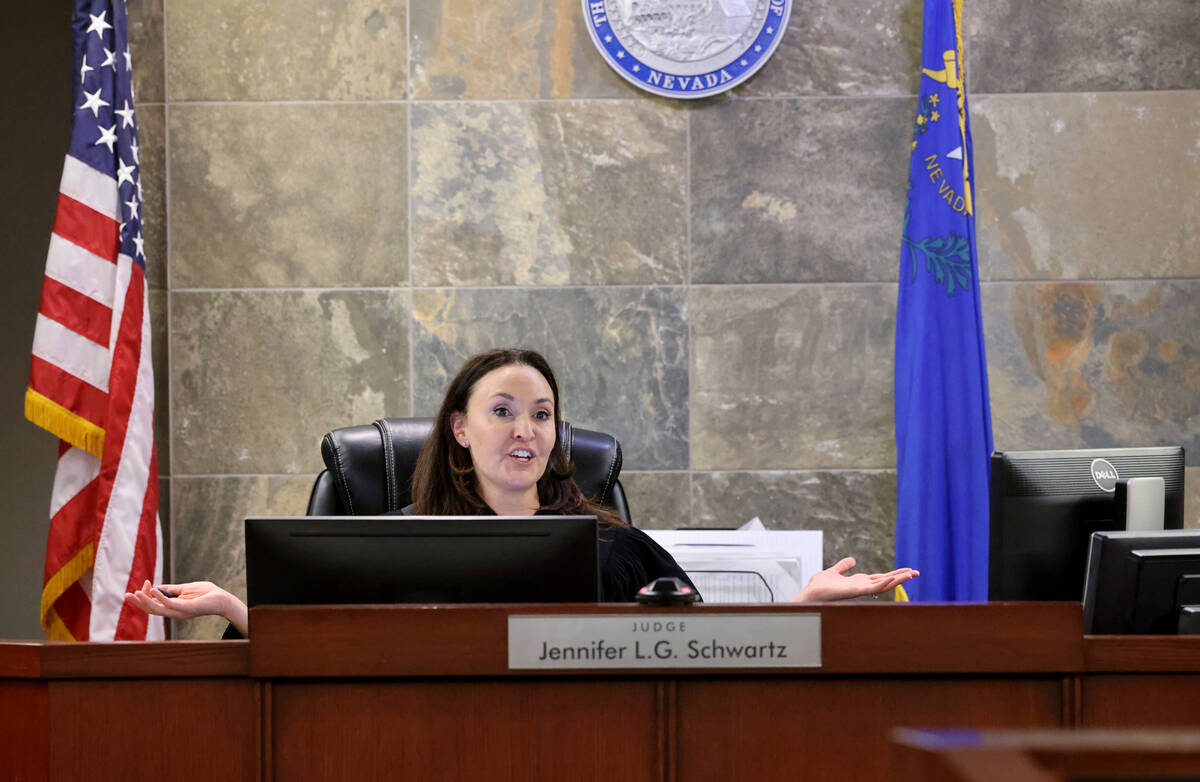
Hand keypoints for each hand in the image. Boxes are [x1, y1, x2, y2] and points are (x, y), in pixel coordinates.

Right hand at [124, 580, 248, 636]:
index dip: (146, 595)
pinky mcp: (186, 609)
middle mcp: (174, 612)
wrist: (222, 598)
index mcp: (173, 608)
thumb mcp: (185, 589)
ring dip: (145, 602)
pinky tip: (153, 590)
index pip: (154, 604)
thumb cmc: (206, 593)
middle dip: (138, 603)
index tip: (145, 582)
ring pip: (157, 609)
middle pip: (151, 610)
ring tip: (135, 593)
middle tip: (126, 595)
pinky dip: (160, 597)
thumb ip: (170, 589)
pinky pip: (170, 604)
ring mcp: (179, 612)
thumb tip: (156, 586)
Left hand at [789, 557, 918, 602]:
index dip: (894, 573)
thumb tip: (852, 560)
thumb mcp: (834, 571)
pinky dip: (884, 583)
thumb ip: (843, 566)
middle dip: (901, 577)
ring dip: (897, 579)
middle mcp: (862, 586)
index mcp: (859, 582)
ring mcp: (861, 590)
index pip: (880, 577)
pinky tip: (893, 577)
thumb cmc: (820, 586)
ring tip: (911, 574)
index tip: (907, 570)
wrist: (811, 593)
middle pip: (886, 581)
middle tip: (916, 572)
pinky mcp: (856, 591)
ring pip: (883, 585)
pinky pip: (874, 588)